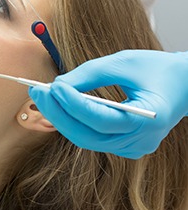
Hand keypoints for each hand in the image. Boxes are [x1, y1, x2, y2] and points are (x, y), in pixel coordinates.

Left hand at [29, 50, 187, 158]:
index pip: (101, 119)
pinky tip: (60, 105)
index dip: (73, 104)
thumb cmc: (158, 69)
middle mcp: (139, 141)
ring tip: (43, 96)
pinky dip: (74, 121)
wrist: (185, 85)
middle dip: (58, 113)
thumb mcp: (124, 62)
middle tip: (37, 92)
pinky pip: (92, 136)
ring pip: (86, 138)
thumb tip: (58, 85)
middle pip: (87, 135)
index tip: (52, 87)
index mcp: (148, 120)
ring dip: (61, 118)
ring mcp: (132, 148)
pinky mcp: (124, 146)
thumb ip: (90, 74)